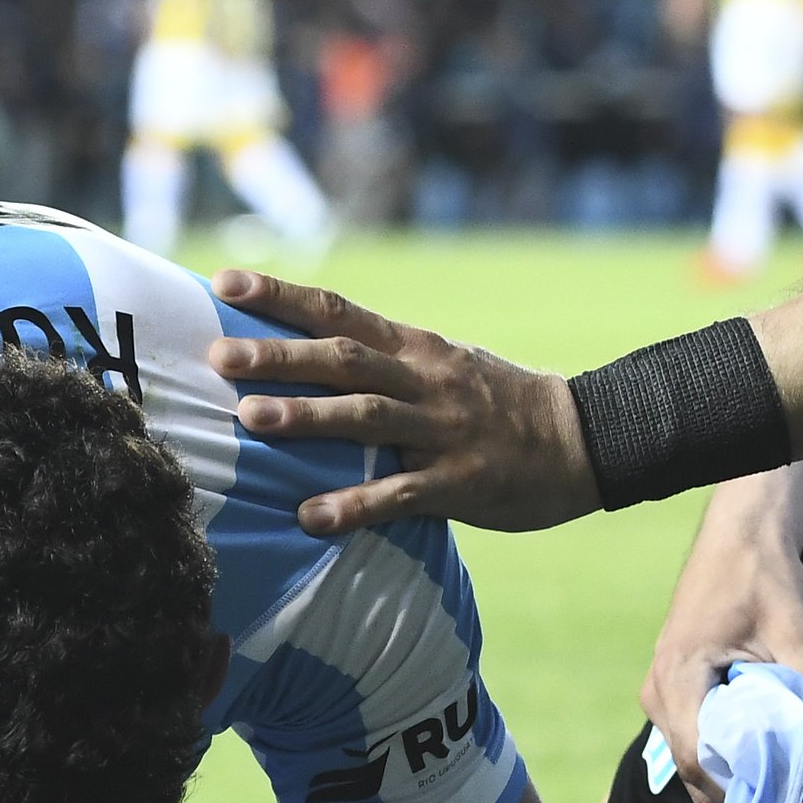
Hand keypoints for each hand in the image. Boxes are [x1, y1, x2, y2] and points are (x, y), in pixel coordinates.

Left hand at [205, 270, 599, 535]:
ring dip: (307, 418)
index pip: (339, 311)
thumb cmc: (492, 406)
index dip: (280, 296)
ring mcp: (442, 430)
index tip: (224, 284)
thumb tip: (299, 363)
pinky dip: (353, 506)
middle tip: (220, 357)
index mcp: (414, 348)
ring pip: (367, 418)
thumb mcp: (439, 368)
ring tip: (250, 420)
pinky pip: (399, 495)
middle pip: (344, 360)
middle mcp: (425, 380)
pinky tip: (310, 518)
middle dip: (279, 357)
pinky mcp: (459, 483)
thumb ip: (378, 365)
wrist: (583, 440)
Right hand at [640, 465, 802, 802]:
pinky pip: (691, 733)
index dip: (735, 789)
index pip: (697, 761)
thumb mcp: (795, 632)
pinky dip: (722, 744)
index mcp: (676, 683)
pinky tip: (757, 736)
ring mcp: (657, 692)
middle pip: (690, 766)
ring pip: (690, 753)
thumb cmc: (762, 577)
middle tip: (780, 790)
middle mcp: (656, 695)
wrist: (738, 536)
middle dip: (733, 783)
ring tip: (774, 764)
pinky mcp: (669, 686)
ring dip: (729, 764)